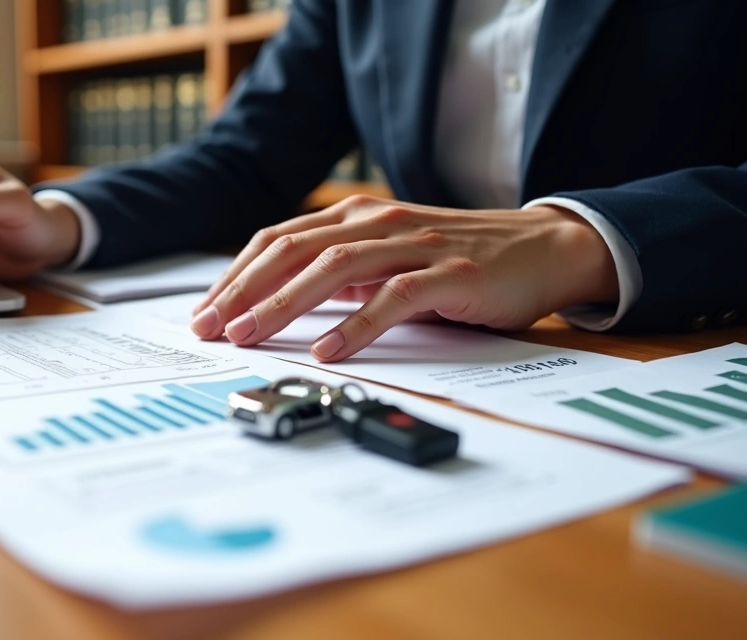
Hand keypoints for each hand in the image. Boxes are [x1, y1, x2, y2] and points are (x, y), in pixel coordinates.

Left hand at [190, 195, 618, 361]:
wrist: (543, 248)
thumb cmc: (457, 259)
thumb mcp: (386, 260)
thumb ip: (339, 275)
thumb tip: (278, 302)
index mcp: (355, 216)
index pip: (277, 240)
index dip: (235, 276)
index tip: (203, 312)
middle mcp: (377, 221)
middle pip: (293, 250)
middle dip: (243, 290)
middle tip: (208, 327)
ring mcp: (414, 244)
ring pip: (333, 268)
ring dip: (284, 304)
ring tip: (249, 335)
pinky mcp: (451, 273)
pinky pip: (393, 298)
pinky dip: (355, 325)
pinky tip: (326, 349)